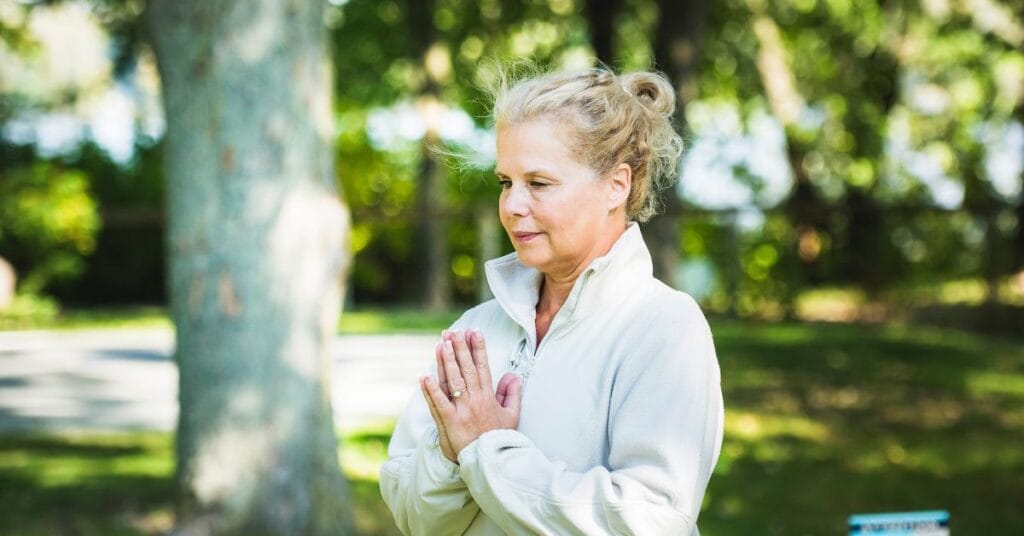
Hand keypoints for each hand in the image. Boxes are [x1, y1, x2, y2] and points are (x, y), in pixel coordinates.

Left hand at [421, 329, 521, 462]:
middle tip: (454, 331)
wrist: (490, 462)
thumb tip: (513, 374)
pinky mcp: (450, 423)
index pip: (483, 367)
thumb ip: (511, 393)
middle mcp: (475, 401)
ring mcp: (462, 411)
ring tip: (442, 343)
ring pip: (453, 381)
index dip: (478, 349)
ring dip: (447, 361)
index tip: (474, 332)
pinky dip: (431, 390)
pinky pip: (439, 404)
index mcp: (489, 397)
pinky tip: (424, 376)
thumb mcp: (511, 415)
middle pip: (466, 369)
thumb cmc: (499, 439)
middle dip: (460, 348)